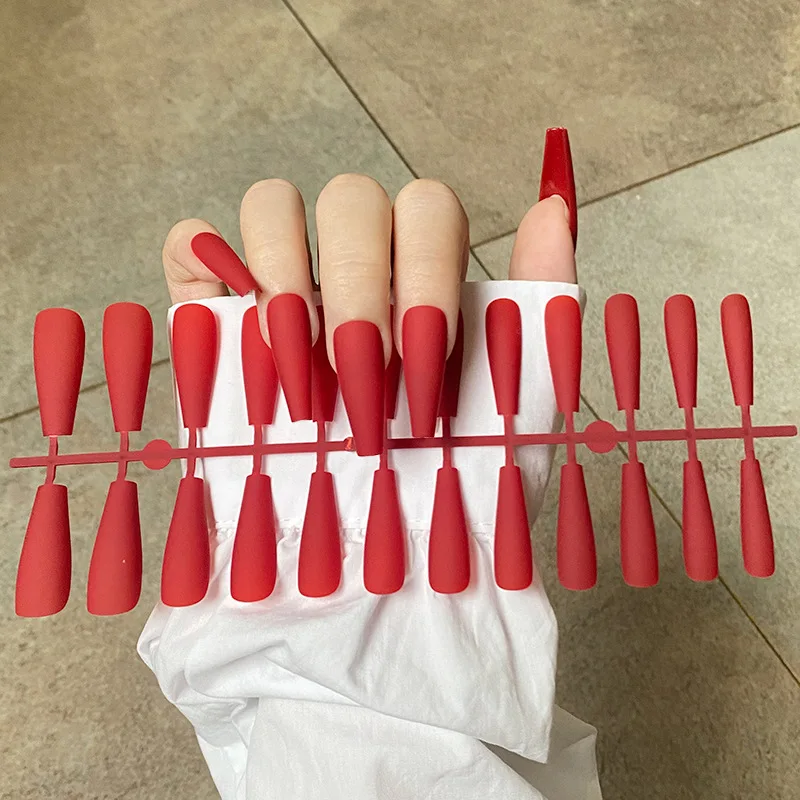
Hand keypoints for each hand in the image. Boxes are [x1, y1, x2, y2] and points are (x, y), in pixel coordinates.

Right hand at [161, 173, 575, 450]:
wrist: (374, 564)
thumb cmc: (448, 488)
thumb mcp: (517, 403)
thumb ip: (538, 303)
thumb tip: (554, 208)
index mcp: (421, 277)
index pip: (427, 211)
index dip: (425, 275)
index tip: (424, 366)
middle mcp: (353, 268)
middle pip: (353, 201)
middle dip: (360, 293)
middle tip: (363, 384)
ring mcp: (282, 283)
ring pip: (274, 204)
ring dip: (287, 278)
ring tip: (298, 368)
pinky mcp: (213, 311)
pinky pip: (193, 244)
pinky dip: (206, 264)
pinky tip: (236, 328)